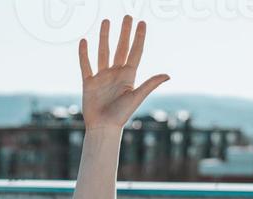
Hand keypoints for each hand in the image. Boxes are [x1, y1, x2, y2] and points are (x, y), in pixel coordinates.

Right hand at [78, 15, 169, 130]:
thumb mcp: (136, 97)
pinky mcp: (89, 82)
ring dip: (104, 37)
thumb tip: (168, 75)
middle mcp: (116, 73)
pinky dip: (84, 54)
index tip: (142, 23)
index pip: (135, 51)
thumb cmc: (121, 116)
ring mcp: (102, 77)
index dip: (139, 37)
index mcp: (129, 76)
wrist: (103, 128)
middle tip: (127, 16)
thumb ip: (150, 84)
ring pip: (103, 52)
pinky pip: (86, 64)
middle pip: (121, 47)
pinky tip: (84, 41)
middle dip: (124, 32)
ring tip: (106, 21)